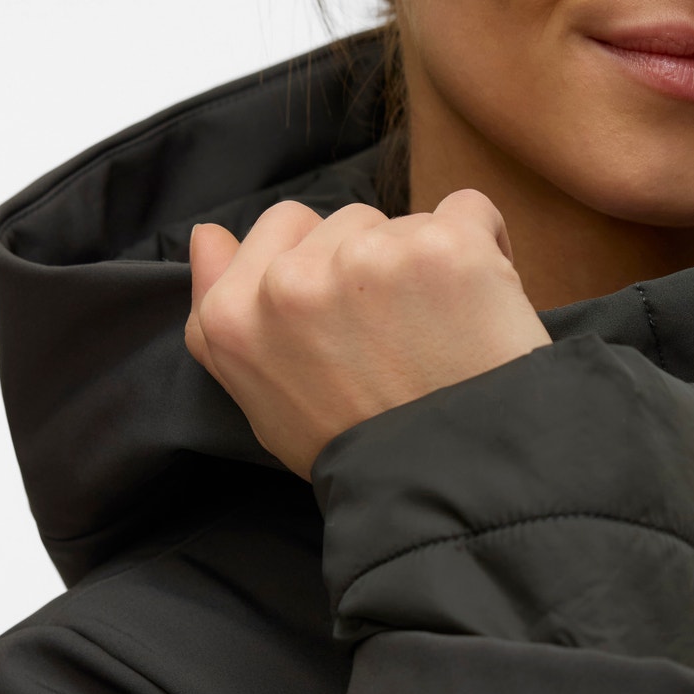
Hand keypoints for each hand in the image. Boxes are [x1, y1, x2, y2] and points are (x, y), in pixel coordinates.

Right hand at [185, 189, 553, 479]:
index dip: (325, 265)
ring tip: (442, 334)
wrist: (452, 483)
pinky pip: (470, 210)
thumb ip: (219, 311)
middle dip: (373, 263)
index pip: (280, 227)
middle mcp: (291, 280)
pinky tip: (483, 305)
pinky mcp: (444, 247)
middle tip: (399, 338)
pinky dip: (487, 247)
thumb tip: (206, 234)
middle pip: (346, 221)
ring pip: (404, 220)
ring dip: (425, 260)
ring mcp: (368, 259)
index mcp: (234, 313)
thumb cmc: (360, 446)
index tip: (353, 318)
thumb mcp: (263, 399)